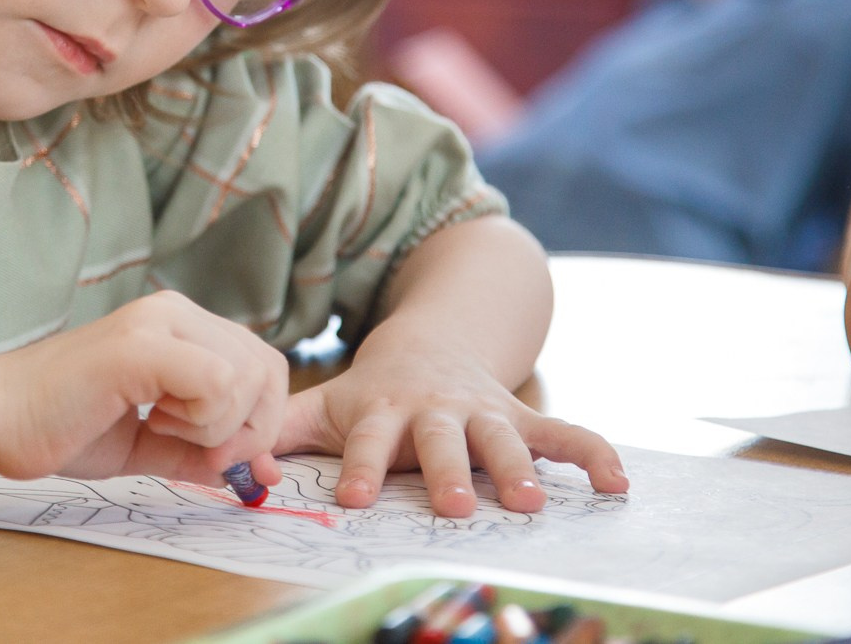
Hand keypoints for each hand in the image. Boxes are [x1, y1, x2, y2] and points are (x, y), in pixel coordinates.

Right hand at [0, 290, 286, 489]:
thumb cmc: (60, 426)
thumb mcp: (150, 444)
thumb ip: (202, 452)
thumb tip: (255, 471)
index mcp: (179, 325)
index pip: (263, 365)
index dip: (261, 421)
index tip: (226, 459)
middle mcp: (174, 311)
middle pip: (267, 367)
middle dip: (252, 428)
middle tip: (204, 453)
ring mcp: (158, 321)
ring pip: (246, 375)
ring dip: (218, 426)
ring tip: (161, 429)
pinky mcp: (141, 345)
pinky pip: (219, 383)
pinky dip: (202, 421)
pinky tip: (152, 423)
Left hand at [274, 317, 624, 517]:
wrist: (430, 343)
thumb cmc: (370, 393)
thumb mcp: (324, 405)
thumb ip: (279, 435)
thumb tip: (232, 467)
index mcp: (382, 411)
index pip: (369, 442)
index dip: (364, 467)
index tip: (357, 498)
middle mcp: (435, 411)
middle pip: (441, 440)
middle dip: (448, 472)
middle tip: (456, 506)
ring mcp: (482, 412)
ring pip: (502, 439)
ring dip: (518, 468)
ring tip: (533, 503)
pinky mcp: (520, 416)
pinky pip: (562, 432)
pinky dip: (592, 454)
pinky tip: (618, 485)